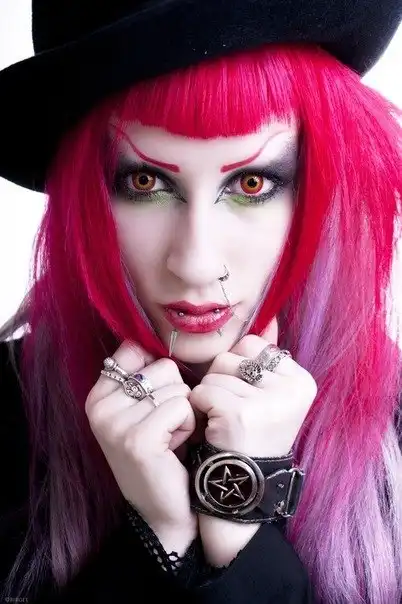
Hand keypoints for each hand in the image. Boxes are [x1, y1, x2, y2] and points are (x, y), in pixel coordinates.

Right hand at [85, 341, 196, 551]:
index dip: (160, 375)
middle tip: (165, 428)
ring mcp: (115, 423)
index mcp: (97, 395)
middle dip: (176, 396)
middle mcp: (98, 406)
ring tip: (170, 439)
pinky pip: (181, 406)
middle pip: (163, 367)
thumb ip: (144, 375)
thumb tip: (159, 339)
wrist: (164, 511)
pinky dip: (188, 426)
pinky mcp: (137, 440)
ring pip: (176, 387)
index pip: (136, 349)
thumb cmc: (164, 453)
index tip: (156, 404)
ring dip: (184, 413)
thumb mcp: (144, 410)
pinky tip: (175, 447)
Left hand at [188, 318, 316, 565]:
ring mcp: (268, 401)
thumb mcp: (271, 397)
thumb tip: (268, 320)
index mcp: (301, 381)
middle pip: (233, 355)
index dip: (239, 370)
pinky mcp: (241, 413)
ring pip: (215, 372)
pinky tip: (213, 428)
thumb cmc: (251, 436)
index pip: (254, 346)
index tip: (245, 398)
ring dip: (209, 395)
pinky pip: (203, 390)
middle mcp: (291, 388)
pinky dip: (200, 408)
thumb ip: (268, 358)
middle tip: (232, 411)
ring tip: (223, 420)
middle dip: (223, 379)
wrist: (242, 486)